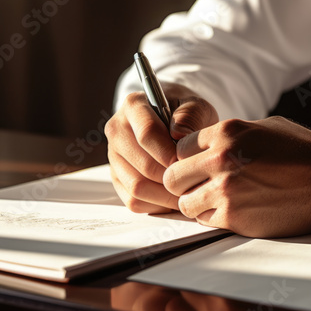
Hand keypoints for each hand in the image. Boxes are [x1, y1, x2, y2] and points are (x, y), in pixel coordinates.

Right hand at [105, 83, 217, 212]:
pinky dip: (157, 205)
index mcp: (133, 105)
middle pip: (142, 165)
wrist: (177, 123)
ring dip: (165, 195)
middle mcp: (117, 130)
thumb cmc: (187, 115)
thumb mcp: (196, 106)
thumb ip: (191, 115)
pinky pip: (133, 201)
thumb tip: (179, 134)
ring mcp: (114, 156)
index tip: (186, 162)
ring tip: (186, 192)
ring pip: (136, 187)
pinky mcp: (117, 178)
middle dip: (170, 178)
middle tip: (192, 183)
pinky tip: (174, 197)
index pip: (146, 133)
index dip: (168, 153)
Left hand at [163, 116, 310, 237]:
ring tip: (218, 200)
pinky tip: (234, 210)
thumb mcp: (265, 128)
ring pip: (185, 203)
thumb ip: (231, 137)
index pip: (180, 147)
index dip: (188, 158)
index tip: (197, 166)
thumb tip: (206, 148)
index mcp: (227, 132)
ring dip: (197, 203)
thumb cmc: (305, 152)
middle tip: (197, 186)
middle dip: (183, 183)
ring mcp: (226, 191)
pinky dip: (214, 218)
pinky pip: (205, 221)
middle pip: (173, 176)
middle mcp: (222, 160)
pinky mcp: (236, 218)